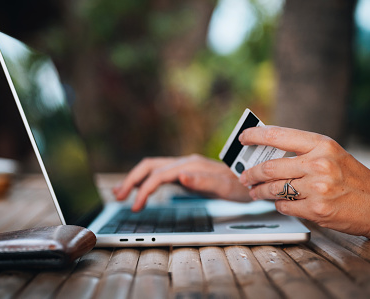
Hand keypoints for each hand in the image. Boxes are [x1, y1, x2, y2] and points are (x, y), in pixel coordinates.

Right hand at [113, 154, 251, 210]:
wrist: (251, 181)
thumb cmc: (239, 186)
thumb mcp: (224, 187)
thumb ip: (202, 181)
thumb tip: (181, 176)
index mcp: (190, 165)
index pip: (158, 174)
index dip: (144, 189)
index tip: (135, 206)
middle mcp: (184, 162)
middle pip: (149, 166)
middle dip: (131, 180)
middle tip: (118, 197)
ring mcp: (184, 167)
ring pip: (152, 168)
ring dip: (135, 179)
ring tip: (120, 193)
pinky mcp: (185, 173)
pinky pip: (159, 174)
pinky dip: (146, 181)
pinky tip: (141, 190)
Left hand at [238, 126, 369, 240]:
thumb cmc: (355, 179)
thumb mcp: (333, 154)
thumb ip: (303, 151)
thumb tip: (266, 152)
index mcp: (321, 144)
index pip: (277, 134)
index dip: (254, 135)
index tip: (242, 138)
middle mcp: (318, 164)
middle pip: (269, 167)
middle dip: (250, 173)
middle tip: (244, 176)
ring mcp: (317, 188)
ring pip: (273, 189)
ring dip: (259, 192)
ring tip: (255, 192)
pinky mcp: (317, 210)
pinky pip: (284, 207)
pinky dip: (278, 205)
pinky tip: (282, 202)